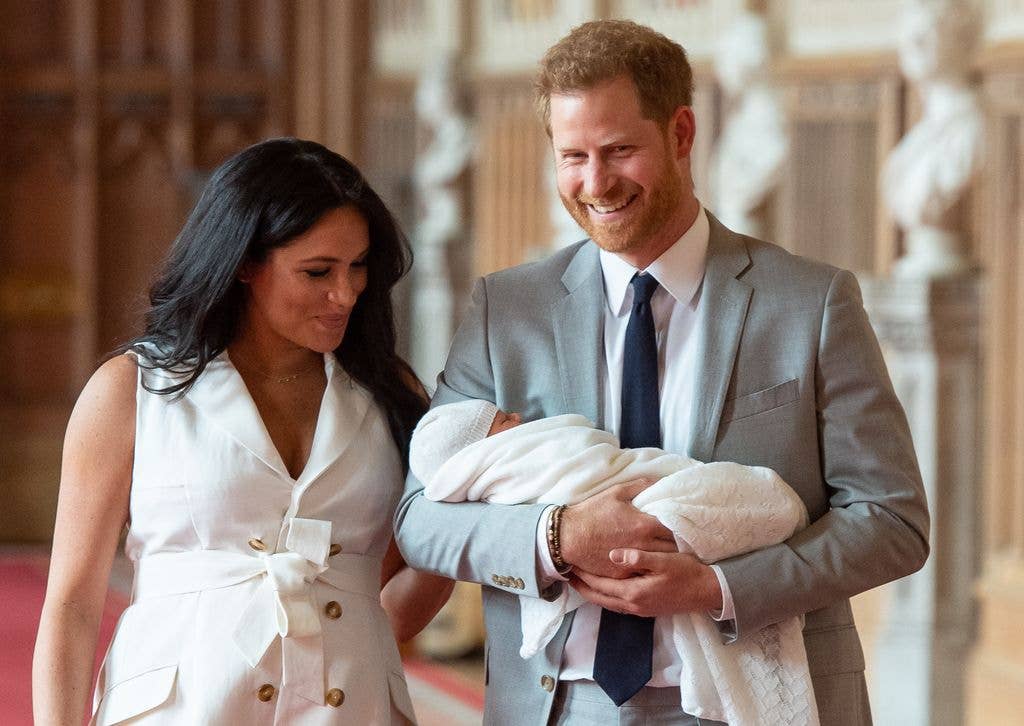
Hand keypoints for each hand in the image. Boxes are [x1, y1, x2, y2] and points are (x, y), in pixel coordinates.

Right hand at [559, 480, 675, 577]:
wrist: (568, 537)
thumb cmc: (591, 513)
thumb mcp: (616, 493)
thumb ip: (640, 486)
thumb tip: (659, 481)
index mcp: (644, 525)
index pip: (675, 527)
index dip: (683, 525)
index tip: (686, 523)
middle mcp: (644, 545)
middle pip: (674, 548)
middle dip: (680, 543)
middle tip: (684, 539)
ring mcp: (635, 562)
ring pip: (662, 563)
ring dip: (669, 558)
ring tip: (674, 554)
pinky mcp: (624, 574)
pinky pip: (645, 573)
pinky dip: (652, 569)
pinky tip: (655, 566)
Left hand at [570, 549, 722, 616]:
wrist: (708, 592)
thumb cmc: (687, 572)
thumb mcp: (663, 560)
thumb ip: (638, 558)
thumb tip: (612, 555)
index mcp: (634, 593)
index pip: (600, 586)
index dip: (583, 576)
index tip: (569, 564)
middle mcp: (633, 606)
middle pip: (599, 598)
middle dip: (582, 587)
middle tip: (567, 574)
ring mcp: (640, 610)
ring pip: (607, 603)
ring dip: (592, 593)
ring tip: (580, 580)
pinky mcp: (646, 609)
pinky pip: (618, 604)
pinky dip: (605, 596)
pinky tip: (604, 587)